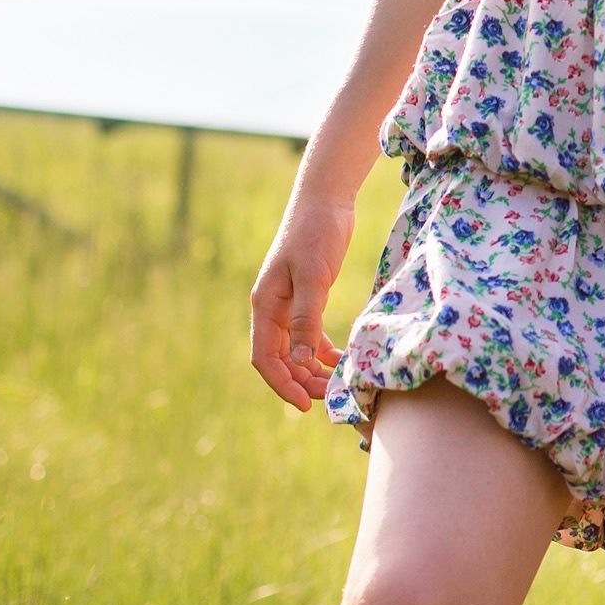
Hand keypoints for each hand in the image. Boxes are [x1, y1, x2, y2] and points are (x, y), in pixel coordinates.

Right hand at [248, 193, 353, 410]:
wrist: (325, 200)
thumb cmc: (316, 233)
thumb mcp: (313, 276)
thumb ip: (306, 319)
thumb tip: (300, 360)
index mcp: (265, 305)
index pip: (264, 358)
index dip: (282, 385)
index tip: (305, 405)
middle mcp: (273, 308)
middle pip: (281, 358)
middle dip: (302, 381)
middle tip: (332, 396)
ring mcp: (289, 303)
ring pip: (295, 350)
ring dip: (312, 369)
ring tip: (337, 383)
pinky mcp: (307, 296)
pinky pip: (308, 334)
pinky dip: (321, 350)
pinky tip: (339, 359)